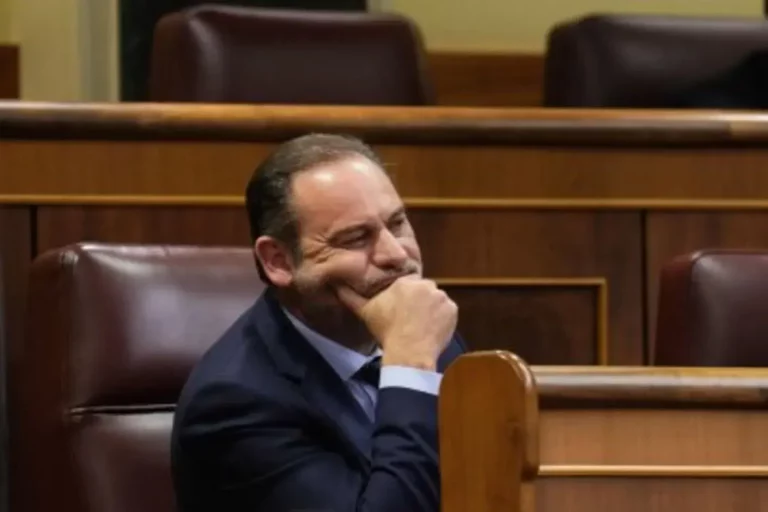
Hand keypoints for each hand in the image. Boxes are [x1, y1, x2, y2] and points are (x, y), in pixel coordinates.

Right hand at [337, 277, 456, 370]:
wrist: (409, 352)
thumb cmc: (386, 331)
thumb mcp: (365, 312)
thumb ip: (350, 297)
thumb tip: (335, 285)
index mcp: (404, 282)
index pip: (407, 284)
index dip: (405, 298)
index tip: (401, 311)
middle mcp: (425, 284)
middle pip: (423, 290)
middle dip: (419, 301)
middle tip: (411, 319)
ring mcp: (441, 296)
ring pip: (436, 299)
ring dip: (431, 309)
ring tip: (422, 326)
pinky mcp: (452, 309)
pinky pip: (448, 311)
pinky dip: (442, 318)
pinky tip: (432, 329)